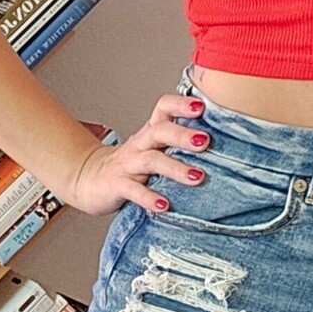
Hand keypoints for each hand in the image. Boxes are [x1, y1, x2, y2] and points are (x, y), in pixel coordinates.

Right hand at [63, 93, 209, 217]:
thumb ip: (178, 143)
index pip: (163, 108)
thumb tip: (224, 143)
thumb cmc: (130, 165)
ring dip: (175, 168)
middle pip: (160, 131)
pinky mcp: (117, 185)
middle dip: (183, 135)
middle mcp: (140, 144)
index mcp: (150, 133)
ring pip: (151, 160)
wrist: (88, 179)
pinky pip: (133, 191)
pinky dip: (149, 198)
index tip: (202, 107)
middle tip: (206, 142)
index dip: (181, 105)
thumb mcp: (153, 148)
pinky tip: (165, 206)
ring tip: (197, 177)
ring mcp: (128, 165)